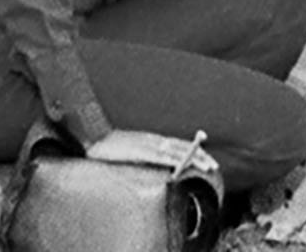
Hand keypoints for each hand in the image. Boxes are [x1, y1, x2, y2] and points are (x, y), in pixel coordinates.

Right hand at [84, 129, 218, 175]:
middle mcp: (153, 140)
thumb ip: (145, 156)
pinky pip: (160, 156)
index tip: (208, 159)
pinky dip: (173, 160)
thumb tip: (157, 166)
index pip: (179, 145)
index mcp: (152, 140)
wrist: (91, 138)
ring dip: (193, 159)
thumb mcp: (131, 151)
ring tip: (206, 167)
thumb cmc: (108, 148)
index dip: (195, 151)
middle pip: (183, 147)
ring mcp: (147, 144)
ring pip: (176, 151)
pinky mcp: (139, 150)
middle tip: (214, 165)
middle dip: (200, 155)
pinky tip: (182, 165)